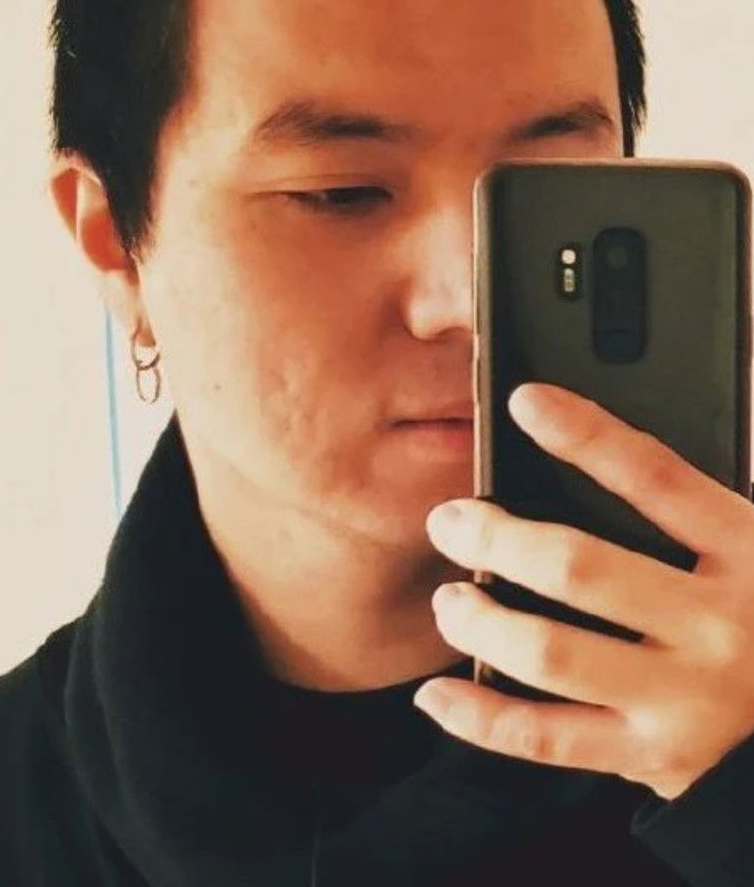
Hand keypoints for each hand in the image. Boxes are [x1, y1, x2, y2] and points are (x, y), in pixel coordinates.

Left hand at [415, 382, 753, 800]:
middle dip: (498, 539)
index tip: (525, 401)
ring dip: (481, 622)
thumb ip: (696, 504)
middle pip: (580, 567)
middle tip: (451, 521)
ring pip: (551, 653)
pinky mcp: (652, 758)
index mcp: (748, 553)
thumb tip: (597, 442)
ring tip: (449, 600)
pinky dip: (481, 719)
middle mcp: (714, 626)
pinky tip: (436, 694)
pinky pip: (547, 739)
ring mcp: (681, 699)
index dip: (584, 433)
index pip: (654, 476)